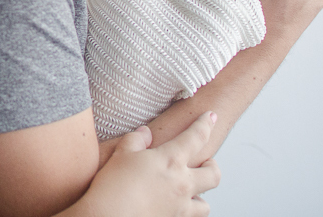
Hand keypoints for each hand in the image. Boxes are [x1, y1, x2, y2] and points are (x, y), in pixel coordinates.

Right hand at [75, 113, 220, 216]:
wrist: (109, 216)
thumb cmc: (114, 184)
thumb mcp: (122, 153)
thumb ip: (137, 139)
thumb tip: (145, 133)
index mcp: (171, 160)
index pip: (196, 137)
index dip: (206, 123)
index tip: (212, 116)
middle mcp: (182, 183)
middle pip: (213, 174)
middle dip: (213, 166)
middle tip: (206, 162)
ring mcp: (180, 206)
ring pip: (206, 204)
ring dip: (201, 195)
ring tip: (191, 190)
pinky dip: (187, 211)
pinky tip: (175, 206)